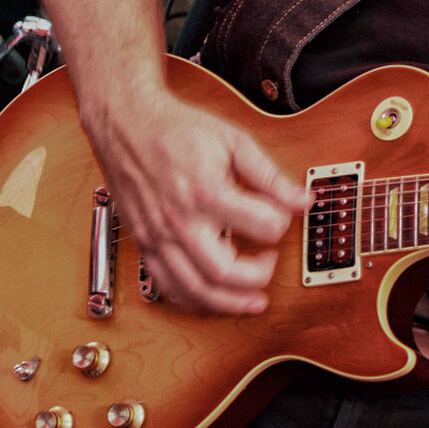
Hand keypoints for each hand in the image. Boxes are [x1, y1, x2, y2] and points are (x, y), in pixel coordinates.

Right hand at [80, 83, 309, 313]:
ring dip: (229, 303)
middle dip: (258, 277)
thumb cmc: (178, 130)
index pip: (262, 227)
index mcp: (208, 192)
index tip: (283, 218)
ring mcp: (158, 237)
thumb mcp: (234, 141)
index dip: (282, 225)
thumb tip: (302, 200)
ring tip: (252, 301)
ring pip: (194, 290)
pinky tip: (213, 299)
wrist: (126, 124)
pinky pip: (166, 286)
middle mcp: (180, 221)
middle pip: (224, 273)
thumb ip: (270, 175)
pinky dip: (192, 301)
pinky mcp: (144, 243)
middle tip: (271, 262)